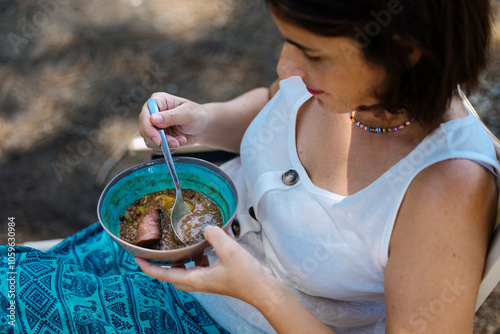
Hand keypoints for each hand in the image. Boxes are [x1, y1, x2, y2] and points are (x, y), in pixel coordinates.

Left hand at [136, 225, 274, 304]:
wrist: (263, 288)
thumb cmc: (245, 276)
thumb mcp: (228, 251)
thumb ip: (214, 236)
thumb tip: (205, 228)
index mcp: (196, 279)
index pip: (166, 276)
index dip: (150, 268)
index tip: (138, 260)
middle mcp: (200, 281)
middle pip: (176, 274)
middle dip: (165, 264)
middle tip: (159, 250)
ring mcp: (211, 279)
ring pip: (191, 268)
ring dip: (186, 257)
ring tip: (184, 241)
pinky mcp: (221, 274)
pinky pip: (207, 262)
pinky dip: (206, 251)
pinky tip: (214, 236)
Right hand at [138, 92, 209, 150]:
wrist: (202, 127)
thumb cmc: (197, 115)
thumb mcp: (187, 113)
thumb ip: (171, 116)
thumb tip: (153, 119)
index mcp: (158, 101)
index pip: (145, 114)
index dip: (148, 128)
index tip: (158, 140)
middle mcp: (152, 113)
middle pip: (144, 130)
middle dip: (160, 140)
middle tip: (175, 143)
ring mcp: (154, 126)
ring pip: (150, 141)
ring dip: (166, 145)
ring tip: (181, 140)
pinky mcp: (158, 137)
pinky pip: (156, 148)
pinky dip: (169, 148)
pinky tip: (180, 141)